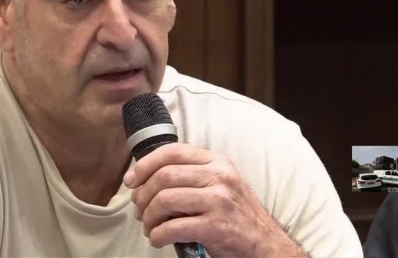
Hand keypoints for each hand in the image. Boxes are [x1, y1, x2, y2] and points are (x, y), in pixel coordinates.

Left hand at [123, 143, 307, 257]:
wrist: (266, 245)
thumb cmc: (236, 216)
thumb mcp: (221, 184)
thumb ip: (193, 175)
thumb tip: (147, 177)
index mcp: (217, 162)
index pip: (172, 152)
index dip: (145, 164)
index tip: (131, 180)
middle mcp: (219, 176)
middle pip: (164, 176)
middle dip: (143, 195)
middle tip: (138, 209)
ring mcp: (219, 201)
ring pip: (165, 200)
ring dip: (148, 217)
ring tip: (149, 226)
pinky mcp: (216, 227)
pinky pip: (173, 228)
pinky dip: (158, 235)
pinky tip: (158, 239)